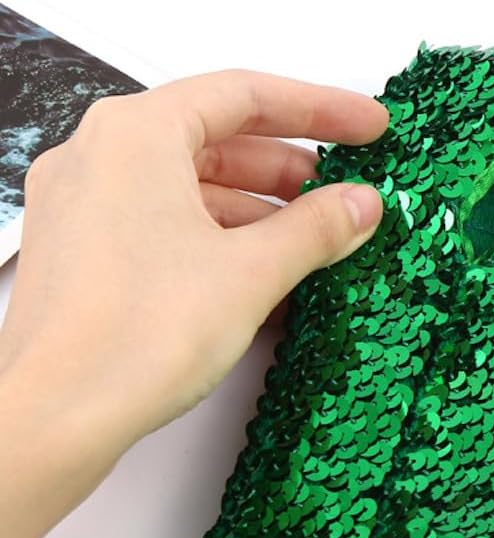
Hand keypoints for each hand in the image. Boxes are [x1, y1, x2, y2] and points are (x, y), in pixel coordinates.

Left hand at [0, 70, 387, 537]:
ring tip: (316, 239)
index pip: (246, 96)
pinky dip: (221, 238)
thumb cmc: (136, 335)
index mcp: (137, 135)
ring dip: (260, 209)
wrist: (58, 417)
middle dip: (290, 168)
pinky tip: (266, 272)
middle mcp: (101, 158)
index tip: (367, 129)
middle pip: (217, 140)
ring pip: (192, 187)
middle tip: (346, 189)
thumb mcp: (252, 272)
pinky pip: (167, 225)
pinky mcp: (86, 253)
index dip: (320, 110)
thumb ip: (316, 228)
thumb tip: (360, 205)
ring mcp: (87, 206)